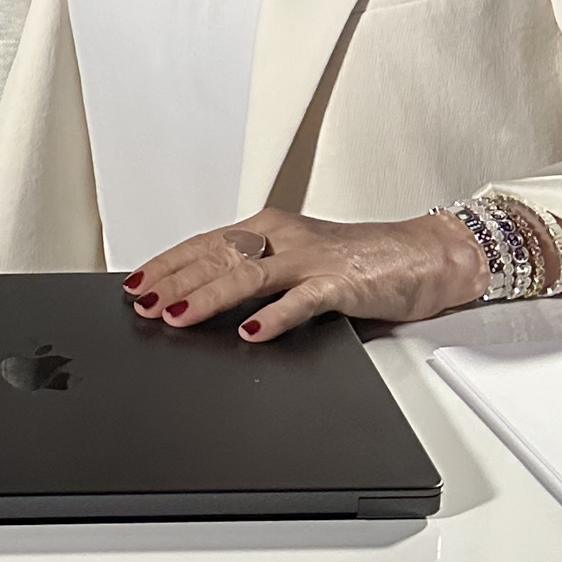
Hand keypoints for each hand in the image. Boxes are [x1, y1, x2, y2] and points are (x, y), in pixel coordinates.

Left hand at [126, 206, 489, 342]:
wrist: (426, 256)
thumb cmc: (362, 263)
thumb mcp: (298, 266)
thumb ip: (258, 281)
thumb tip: (204, 304)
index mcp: (270, 229)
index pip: (206, 244)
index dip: (168, 263)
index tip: (136, 282)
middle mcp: (286, 237)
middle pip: (218, 256)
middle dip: (174, 280)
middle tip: (142, 303)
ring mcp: (313, 258)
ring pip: (249, 274)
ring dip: (209, 296)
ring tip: (176, 315)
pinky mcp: (343, 283)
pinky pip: (303, 300)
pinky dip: (274, 316)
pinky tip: (251, 331)